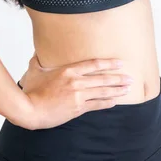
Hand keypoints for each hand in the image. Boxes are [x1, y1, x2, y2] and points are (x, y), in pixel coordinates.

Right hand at [17, 52, 133, 129]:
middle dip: (118, 78)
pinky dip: (107, 103)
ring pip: (102, 92)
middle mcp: (76, 82)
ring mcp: (78, 96)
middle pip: (102, 78)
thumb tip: (38, 50)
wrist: (30, 110)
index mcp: (68, 70)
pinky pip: (96, 105)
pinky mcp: (77, 109)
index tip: (119, 62)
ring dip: (117, 90)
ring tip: (127, 88)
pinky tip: (115, 101)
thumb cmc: (32, 90)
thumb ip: (40, 59)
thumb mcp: (36, 69)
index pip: (93, 64)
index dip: (108, 63)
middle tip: (130, 77)